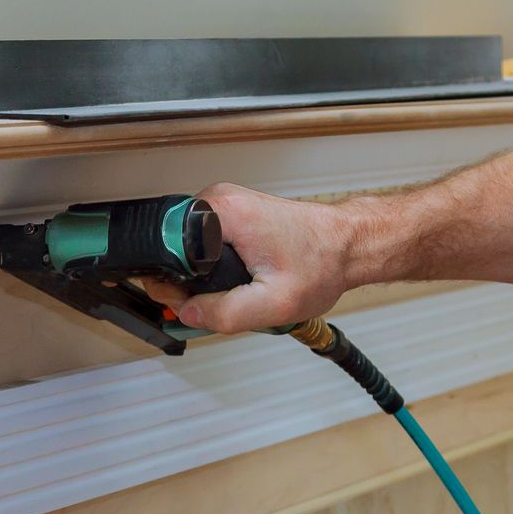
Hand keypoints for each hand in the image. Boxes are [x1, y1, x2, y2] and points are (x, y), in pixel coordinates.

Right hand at [145, 183, 358, 332]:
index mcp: (223, 213)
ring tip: (232, 289)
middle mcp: (220, 199)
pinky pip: (202, 241)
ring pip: (186, 246)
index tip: (186, 300)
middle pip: (171, 246)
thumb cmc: (322, 262)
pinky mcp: (232, 212)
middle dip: (185, 280)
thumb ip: (225, 313)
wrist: (348, 245)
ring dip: (200, 274)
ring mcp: (226, 203)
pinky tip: (235, 278)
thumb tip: (188, 314)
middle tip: (214, 302)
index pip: (164, 245)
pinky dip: (212, 264)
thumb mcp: (274, 303)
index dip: (169, 280)